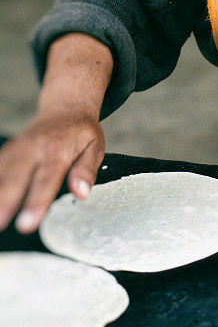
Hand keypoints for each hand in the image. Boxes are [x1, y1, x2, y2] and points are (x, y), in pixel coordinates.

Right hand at [0, 109, 104, 233]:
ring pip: (2, 172)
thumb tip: (82, 193)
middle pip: (17, 176)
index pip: (46, 179)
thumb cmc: (81, 131)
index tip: (27, 223)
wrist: (66, 107)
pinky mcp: (9, 151)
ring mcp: (18, 148)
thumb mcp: (95, 146)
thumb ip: (87, 170)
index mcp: (58, 148)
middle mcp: (34, 147)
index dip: (37, 202)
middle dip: (6, 200)